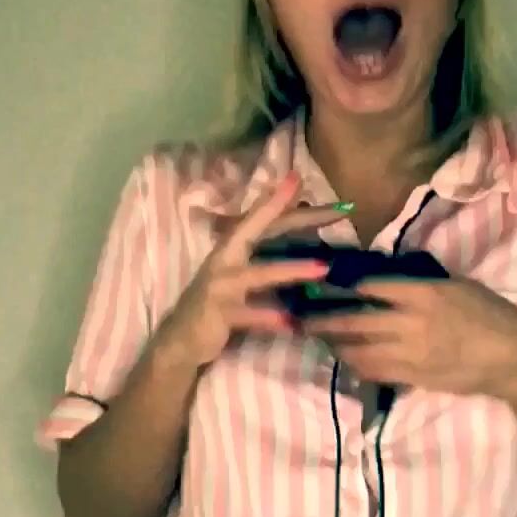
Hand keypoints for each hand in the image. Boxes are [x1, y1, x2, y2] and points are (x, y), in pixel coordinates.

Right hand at [159, 172, 349, 372]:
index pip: (262, 216)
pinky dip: (271, 318)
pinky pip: (250, 315)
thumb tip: (302, 229)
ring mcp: (220, 284)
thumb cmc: (217, 303)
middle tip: (335, 212)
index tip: (302, 177)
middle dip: (297, 218)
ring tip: (323, 269)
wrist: (181, 339)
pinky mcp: (219, 313)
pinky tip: (293, 322)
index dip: (282, 197)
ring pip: (260, 273)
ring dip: (292, 269)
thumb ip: (266, 253)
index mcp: (231, 245)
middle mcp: (225, 258)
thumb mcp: (241, 273)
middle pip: (260, 229)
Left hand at [296, 274, 516, 401]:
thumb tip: (384, 277)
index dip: (340, 283)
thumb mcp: (454, 285)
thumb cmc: (488, 313)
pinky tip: (346, 359)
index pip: (369, 285)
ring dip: (334, 344)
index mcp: (423, 293)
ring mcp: (410, 354)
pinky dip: (356, 364)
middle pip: (354, 320)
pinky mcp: (412, 378)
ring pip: (358, 350)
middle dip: (323, 319)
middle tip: (301, 315)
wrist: (511, 356)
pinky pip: (374, 372)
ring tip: (319, 338)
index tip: (320, 279)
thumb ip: (418, 282)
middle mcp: (411, 323)